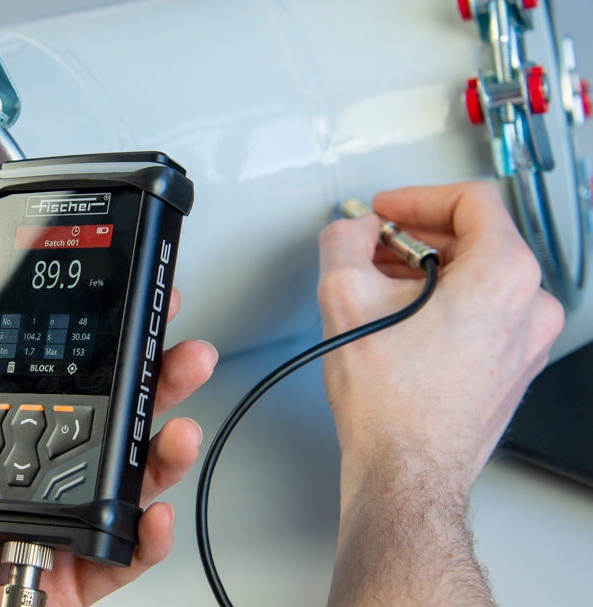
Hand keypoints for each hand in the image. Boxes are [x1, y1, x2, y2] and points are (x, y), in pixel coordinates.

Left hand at [0, 292, 216, 606]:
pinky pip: (119, 556)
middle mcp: (31, 478)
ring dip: (163, 454)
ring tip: (177, 430)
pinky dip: (147, 537)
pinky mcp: (64, 576)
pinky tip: (152, 513)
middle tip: (181, 358)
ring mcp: (51, 525)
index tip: (133, 322)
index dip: (104, 356)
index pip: (65, 386)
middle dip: (155, 389)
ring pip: (127, 486)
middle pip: (110, 427)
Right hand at [317, 183, 563, 605]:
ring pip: (478, 278)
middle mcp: (530, 305)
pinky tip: (401, 324)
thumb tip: (352, 230)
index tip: (387, 211)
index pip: (471, 199)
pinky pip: (482, 314)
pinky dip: (444, 305)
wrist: (406, 471)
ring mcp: (527, 341)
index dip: (418, 196)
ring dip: (428, 273)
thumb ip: (343, 239)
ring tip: (380, 290)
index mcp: (505, 273)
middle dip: (416, 238)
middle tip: (373, 250)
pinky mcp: (512, 368)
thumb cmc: (391, 404)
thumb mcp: (343, 295)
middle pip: (475, 239)